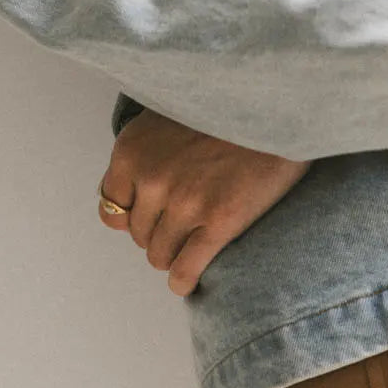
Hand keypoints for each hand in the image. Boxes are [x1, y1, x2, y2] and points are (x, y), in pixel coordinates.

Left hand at [98, 109, 313, 296]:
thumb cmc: (224, 106)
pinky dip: (183, 281)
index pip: (111, 208)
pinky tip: (188, 282)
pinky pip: (185, 270)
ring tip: (189, 246)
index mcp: (132, 151)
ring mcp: (184, 203)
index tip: (150, 214)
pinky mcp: (218, 222)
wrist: (276, 106)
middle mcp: (152, 179)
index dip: (133, 214)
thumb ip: (145, 150)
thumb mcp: (167, 112)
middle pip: (138, 234)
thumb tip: (131, 192)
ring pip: (159, 255)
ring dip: (173, 255)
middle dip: (157, 232)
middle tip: (181, 222)